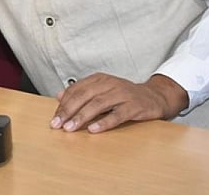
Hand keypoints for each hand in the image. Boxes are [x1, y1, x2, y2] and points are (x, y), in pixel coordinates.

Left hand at [50, 73, 187, 133]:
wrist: (154, 97)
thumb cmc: (123, 96)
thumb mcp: (101, 90)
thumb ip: (81, 92)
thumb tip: (58, 96)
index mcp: (99, 79)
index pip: (76, 90)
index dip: (63, 104)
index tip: (54, 118)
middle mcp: (109, 84)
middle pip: (84, 96)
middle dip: (68, 111)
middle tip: (57, 124)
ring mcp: (122, 95)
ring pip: (98, 105)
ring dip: (82, 117)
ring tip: (70, 128)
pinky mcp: (134, 106)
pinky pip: (117, 115)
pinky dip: (104, 122)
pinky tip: (93, 129)